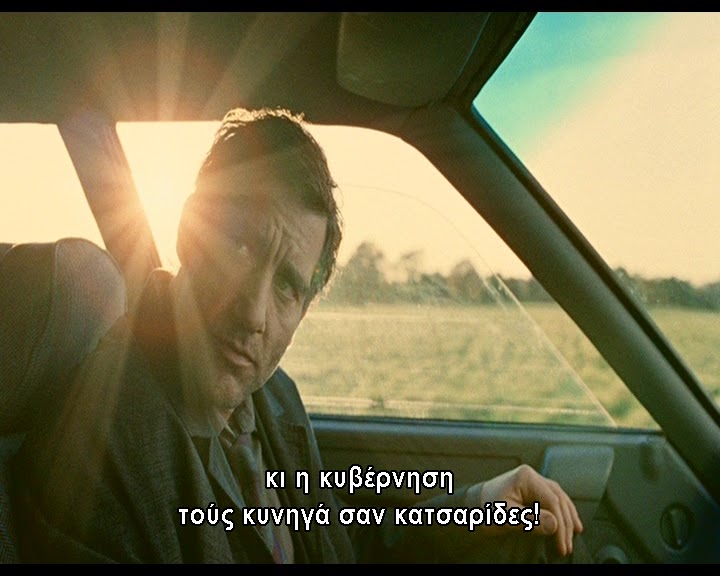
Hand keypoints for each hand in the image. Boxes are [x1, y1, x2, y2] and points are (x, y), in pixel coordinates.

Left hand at [465, 464, 582, 556]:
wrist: (471, 506)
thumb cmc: (484, 509)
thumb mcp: (505, 516)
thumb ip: (529, 520)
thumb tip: (554, 524)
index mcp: (525, 477)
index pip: (551, 501)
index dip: (560, 524)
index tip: (562, 545)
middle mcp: (531, 476)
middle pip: (558, 498)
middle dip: (565, 523)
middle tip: (567, 545)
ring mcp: (532, 482)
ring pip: (558, 497)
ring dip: (568, 516)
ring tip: (575, 533)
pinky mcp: (531, 490)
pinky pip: (552, 499)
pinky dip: (561, 510)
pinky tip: (568, 520)